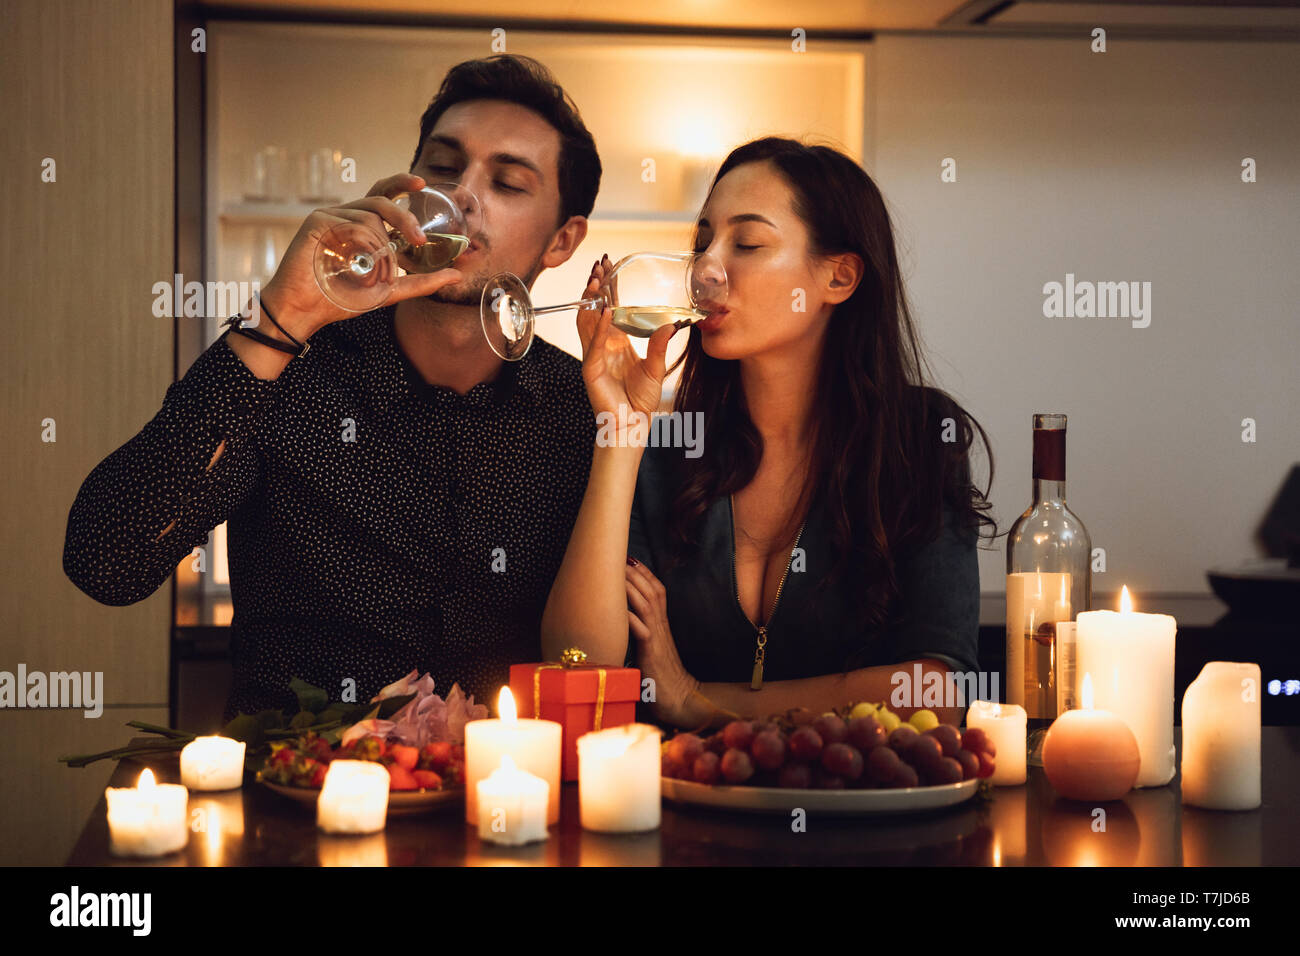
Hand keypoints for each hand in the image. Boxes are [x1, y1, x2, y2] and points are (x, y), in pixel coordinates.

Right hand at [258, 173, 462, 339]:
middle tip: (419, 239)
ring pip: (370, 217)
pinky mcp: (318, 220)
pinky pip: (350, 224)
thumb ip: (422, 282)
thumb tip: (457, 275)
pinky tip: (354, 264)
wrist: (306, 309)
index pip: (384, 196)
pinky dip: (361, 244)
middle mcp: (347, 216)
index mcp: (362, 226)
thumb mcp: (390, 290)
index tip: (422, 183)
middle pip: (381, 201)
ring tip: (378, 272)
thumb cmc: (343, 299)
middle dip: (405, 218)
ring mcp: (332, 216)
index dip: (401, 184)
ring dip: (381, 246)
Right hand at [577, 255, 678, 430]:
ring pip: (587, 321)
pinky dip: (599, 326)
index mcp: (616, 341)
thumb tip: (672, 324)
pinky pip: (593, 344)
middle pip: (594, 308)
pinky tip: (605, 311)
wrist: (633, 423)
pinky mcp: (590, 369)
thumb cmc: (642, 399)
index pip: (609, 307)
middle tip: (599, 265)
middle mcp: (602, 345)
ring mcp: (593, 356)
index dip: (608, 287)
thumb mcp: (656, 367)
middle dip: (595, 286)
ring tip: (595, 280)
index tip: (608, 265)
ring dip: (591, 300)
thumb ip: (660, 345)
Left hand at [625, 558, 703, 727]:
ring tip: (617, 571)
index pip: (656, 591)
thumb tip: (626, 621)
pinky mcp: (652, 653)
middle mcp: (661, 627)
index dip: (644, 573)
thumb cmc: (662, 679)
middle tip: (620, 554)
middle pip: (652, 591)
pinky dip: (629, 617)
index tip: (629, 557)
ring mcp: (658, 639)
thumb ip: (643, 634)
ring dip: (632, 587)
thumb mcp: (652, 650)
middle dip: (636, 572)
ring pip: (647, 605)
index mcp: (662, 625)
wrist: (681, 701)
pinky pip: (641, 631)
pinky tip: (617, 608)